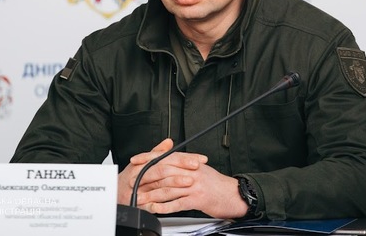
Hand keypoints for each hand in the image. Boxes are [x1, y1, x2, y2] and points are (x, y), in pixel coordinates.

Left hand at [120, 139, 248, 218]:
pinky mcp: (197, 199)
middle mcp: (191, 171)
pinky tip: (156, 209)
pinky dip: (165, 206)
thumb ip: (184, 165)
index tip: (135, 160)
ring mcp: (194, 185)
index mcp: (190, 162)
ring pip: (168, 188)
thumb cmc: (217, 184)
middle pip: (164, 171)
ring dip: (152, 195)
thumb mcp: (200, 170)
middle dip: (145, 177)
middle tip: (132, 182)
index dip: (148, 157)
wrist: (234, 194)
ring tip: (140, 199)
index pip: (165, 157)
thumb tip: (168, 162)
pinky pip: (178, 203)